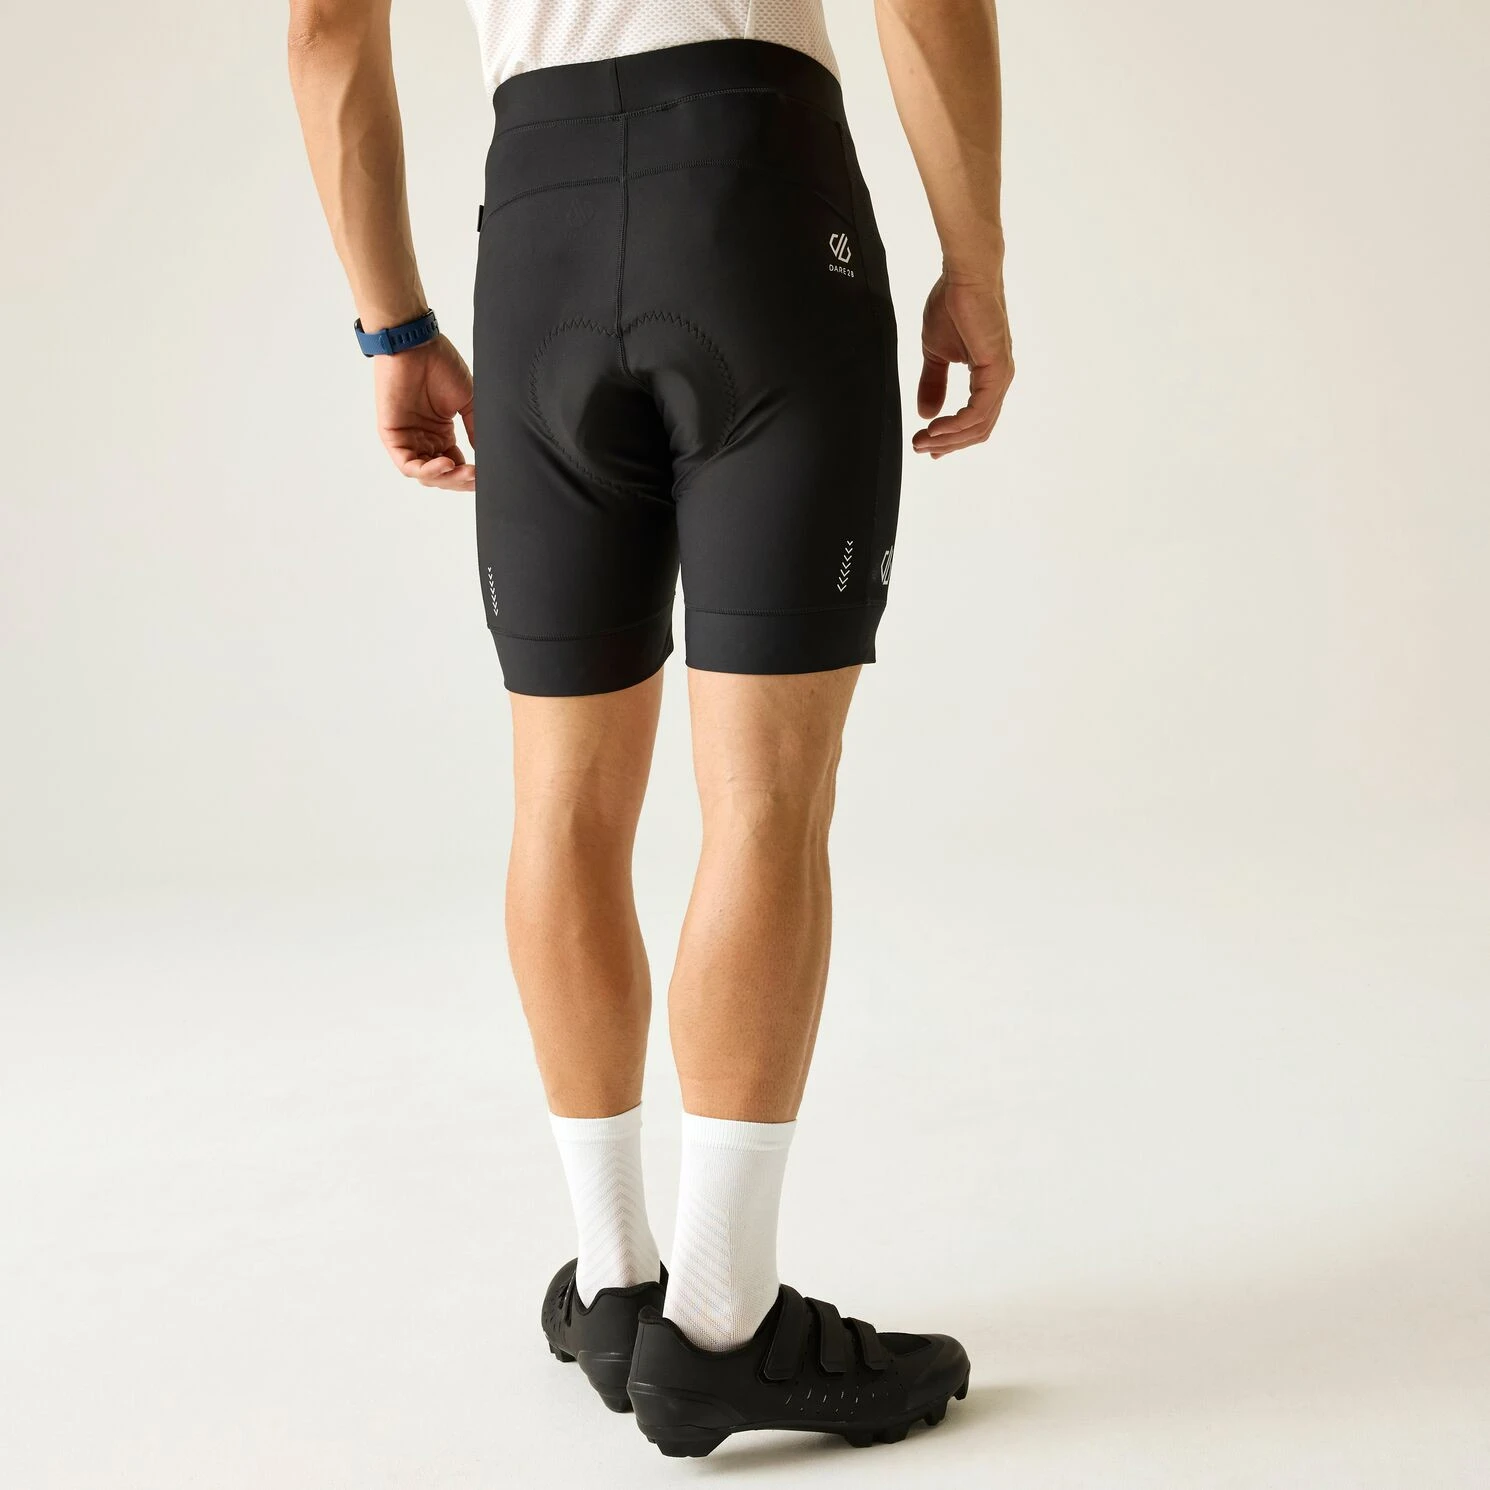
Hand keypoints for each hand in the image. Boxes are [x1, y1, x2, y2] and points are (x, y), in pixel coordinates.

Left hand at [374, 334, 475, 490]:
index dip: (470, 476)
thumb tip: (488, 456)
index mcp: (441, 433)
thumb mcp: (467, 402)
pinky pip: (408, 465)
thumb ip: (475, 429)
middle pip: (442, 476)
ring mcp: (408, 439)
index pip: (456, 467)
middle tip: (477, 477)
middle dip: (460, 481)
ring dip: (446, 478)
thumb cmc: (440, 364)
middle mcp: (425, 439)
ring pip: (426, 475)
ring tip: (464, 473)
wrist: (416, 345)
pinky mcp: (392, 436)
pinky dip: (427, 471)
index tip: (488, 476)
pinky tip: (446, 464)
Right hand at [912, 271, 1013, 457]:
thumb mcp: (935, 353)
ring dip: (948, 438)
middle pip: (978, 430)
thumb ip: (932, 383)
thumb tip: (925, 413)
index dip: (950, 438)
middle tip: (919, 448)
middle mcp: (998, 381)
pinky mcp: (996, 371)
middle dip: (947, 444)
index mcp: (988, 377)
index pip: (974, 420)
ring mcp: (1000, 377)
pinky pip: (977, 411)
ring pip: (978, 425)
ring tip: (923, 440)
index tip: (925, 445)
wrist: (964, 277)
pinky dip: (956, 425)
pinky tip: (935, 427)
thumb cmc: (953, 305)